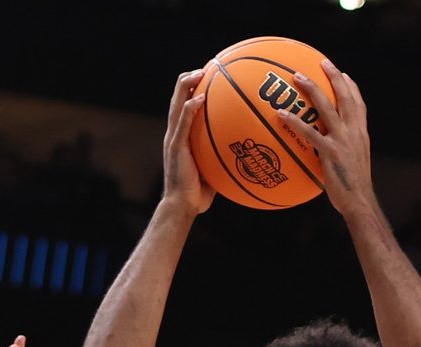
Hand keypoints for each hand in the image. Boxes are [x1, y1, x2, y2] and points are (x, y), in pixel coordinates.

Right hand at [162, 69, 214, 216]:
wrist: (182, 206)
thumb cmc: (198, 193)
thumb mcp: (213, 169)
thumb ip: (223, 156)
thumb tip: (247, 152)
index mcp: (181, 136)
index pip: (184, 105)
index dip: (193, 89)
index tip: (209, 77)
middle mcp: (175, 133)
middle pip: (178, 97)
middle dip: (190, 79)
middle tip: (207, 67)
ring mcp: (173, 138)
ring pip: (177, 104)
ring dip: (186, 86)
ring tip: (200, 73)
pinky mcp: (175, 146)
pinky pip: (182, 123)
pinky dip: (189, 109)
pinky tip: (199, 98)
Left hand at [276, 59, 375, 220]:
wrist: (359, 203)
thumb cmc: (352, 190)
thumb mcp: (351, 166)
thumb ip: (342, 153)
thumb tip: (326, 151)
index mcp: (361, 135)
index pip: (359, 105)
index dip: (352, 88)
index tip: (344, 75)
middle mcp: (354, 132)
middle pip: (345, 97)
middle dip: (334, 77)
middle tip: (322, 62)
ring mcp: (343, 140)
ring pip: (327, 107)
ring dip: (312, 88)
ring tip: (297, 76)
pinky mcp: (330, 152)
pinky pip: (309, 132)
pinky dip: (294, 121)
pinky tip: (280, 114)